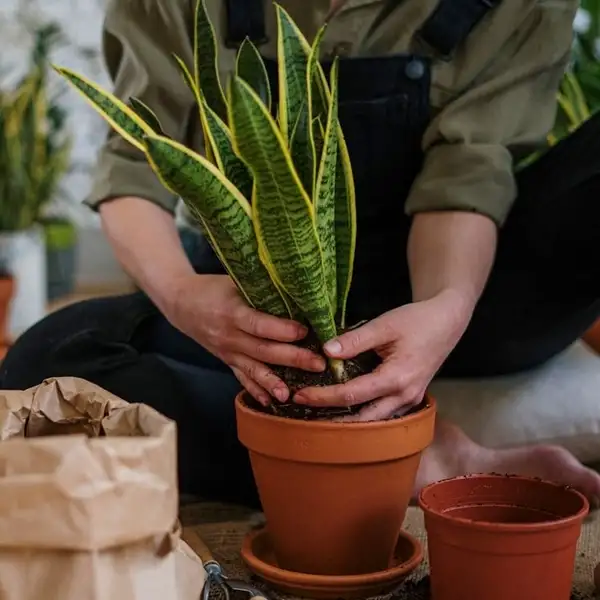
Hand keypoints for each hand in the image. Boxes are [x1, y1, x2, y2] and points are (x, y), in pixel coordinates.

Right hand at [166, 274, 325, 404]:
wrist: (181, 302)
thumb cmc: (212, 288)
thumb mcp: (234, 282)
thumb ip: (260, 289)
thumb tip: (296, 291)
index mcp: (232, 312)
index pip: (260, 325)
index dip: (283, 330)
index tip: (305, 331)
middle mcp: (229, 335)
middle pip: (263, 350)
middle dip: (292, 358)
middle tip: (318, 364)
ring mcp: (227, 351)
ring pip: (253, 369)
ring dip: (273, 383)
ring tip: (292, 394)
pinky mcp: (226, 361)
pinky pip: (241, 378)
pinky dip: (255, 390)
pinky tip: (270, 402)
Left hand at [293, 290, 471, 420]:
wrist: (447, 321)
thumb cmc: (417, 320)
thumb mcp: (385, 325)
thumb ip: (355, 340)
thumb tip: (326, 351)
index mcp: (397, 378)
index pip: (353, 394)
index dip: (324, 396)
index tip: (300, 395)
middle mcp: (405, 396)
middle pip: (362, 418)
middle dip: (332, 417)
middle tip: (304, 411)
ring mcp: (410, 400)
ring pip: (375, 421)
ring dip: (348, 420)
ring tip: (320, 414)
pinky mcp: (410, 397)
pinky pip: (384, 413)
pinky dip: (363, 413)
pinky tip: (345, 408)